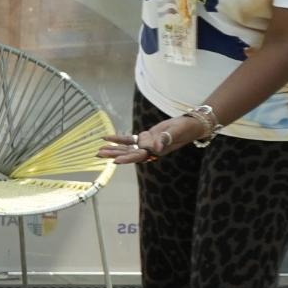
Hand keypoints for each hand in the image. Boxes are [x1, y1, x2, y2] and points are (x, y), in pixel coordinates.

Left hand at [98, 117, 212, 164]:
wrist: (189, 125)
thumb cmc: (185, 129)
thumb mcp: (176, 132)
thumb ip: (167, 138)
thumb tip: (156, 147)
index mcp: (156, 151)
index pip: (139, 156)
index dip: (127, 158)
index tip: (115, 161)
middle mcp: (149, 150)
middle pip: (129, 154)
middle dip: (114, 154)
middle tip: (98, 155)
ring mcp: (146, 144)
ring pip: (127, 148)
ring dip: (114, 149)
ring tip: (99, 150)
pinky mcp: (145, 137)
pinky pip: (130, 139)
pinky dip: (119, 139)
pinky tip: (107, 138)